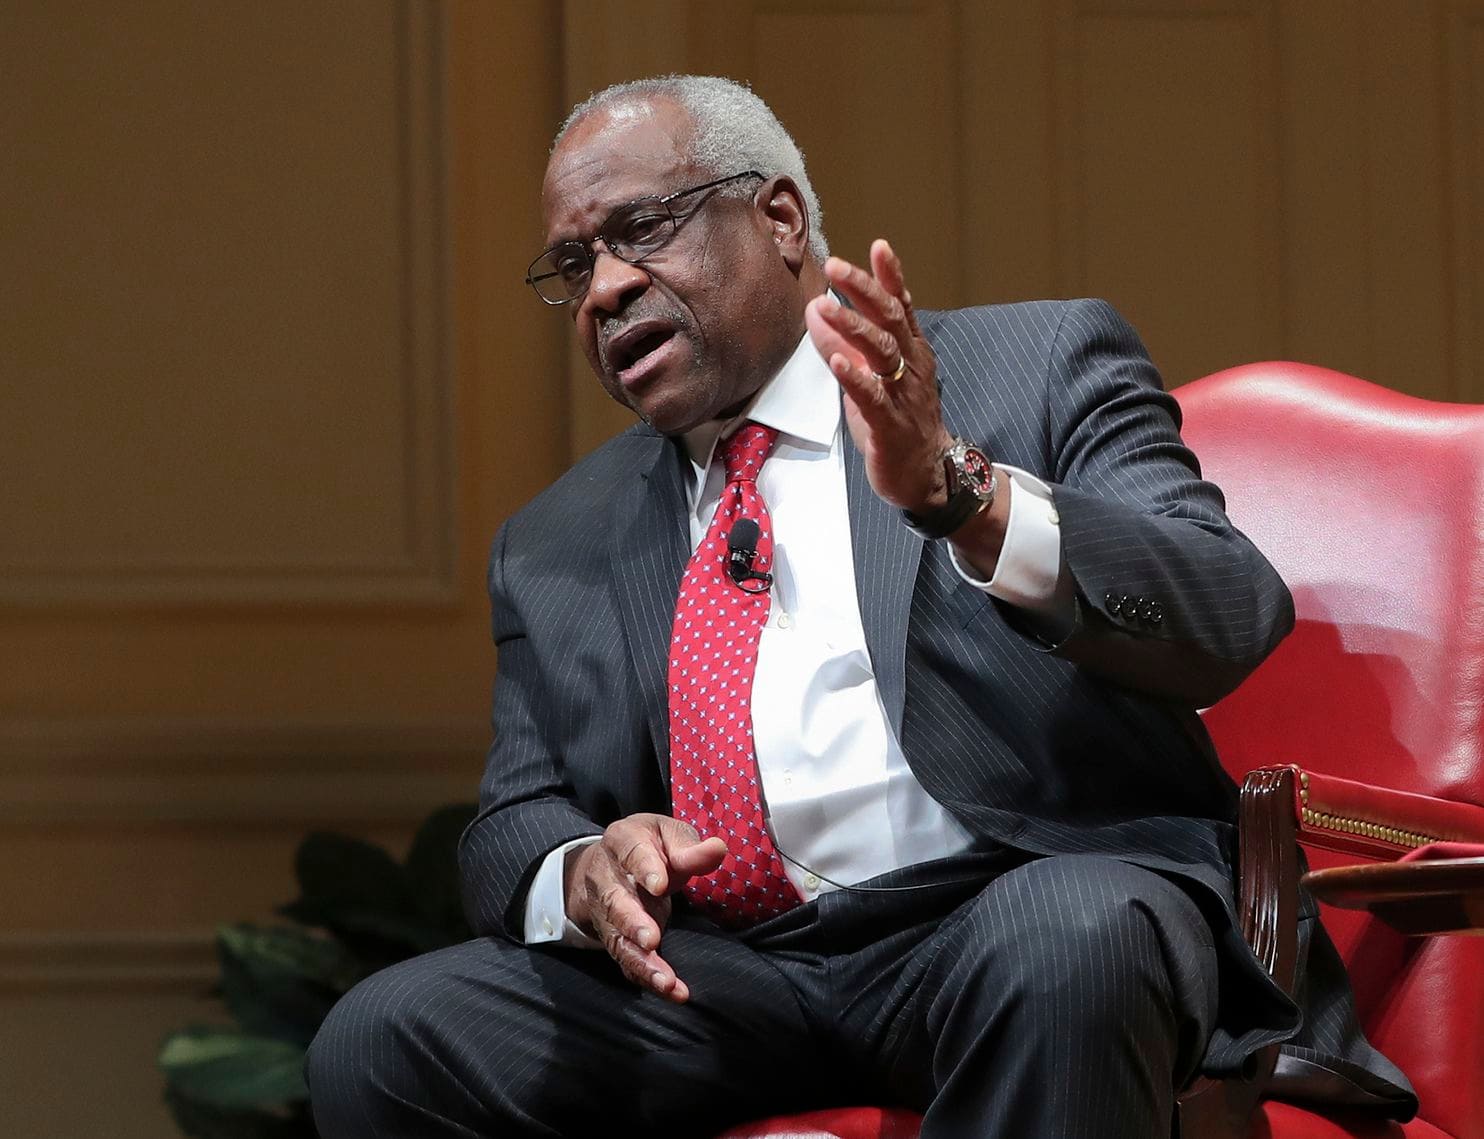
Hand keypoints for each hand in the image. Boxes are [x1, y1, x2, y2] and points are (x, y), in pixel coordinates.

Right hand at [564, 813, 726, 1002]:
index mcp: (622, 840)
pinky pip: (627, 960)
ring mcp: (607, 912)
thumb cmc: (652, 846)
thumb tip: (717, 849)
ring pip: (618, 938)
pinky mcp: (615, 938)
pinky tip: (670, 990)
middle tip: (651, 940)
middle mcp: (606, 878)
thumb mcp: (670, 836)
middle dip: (632, 922)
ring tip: (664, 980)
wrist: (615, 863)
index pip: (632, 852)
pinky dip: (646, 977)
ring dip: (640, 961)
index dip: (644, 869)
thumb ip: (690, 848)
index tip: (660, 885)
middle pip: (614, 901)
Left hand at [804, 239, 954, 513]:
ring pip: (881, 352)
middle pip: (889, 319)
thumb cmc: (898, 420)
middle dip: (863, 290)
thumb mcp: (874, 376)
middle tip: (836, 266)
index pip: (900, 306)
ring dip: (852, 327)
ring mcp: (902, 393)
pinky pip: (872, 397)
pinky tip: (837, 362)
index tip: (878, 245)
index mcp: (910, 351)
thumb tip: (818, 312)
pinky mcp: (890, 423)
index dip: (890, 276)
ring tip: (823, 307)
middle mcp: (911, 366)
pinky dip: (854, 377)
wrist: (925, 472)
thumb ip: (849, 345)